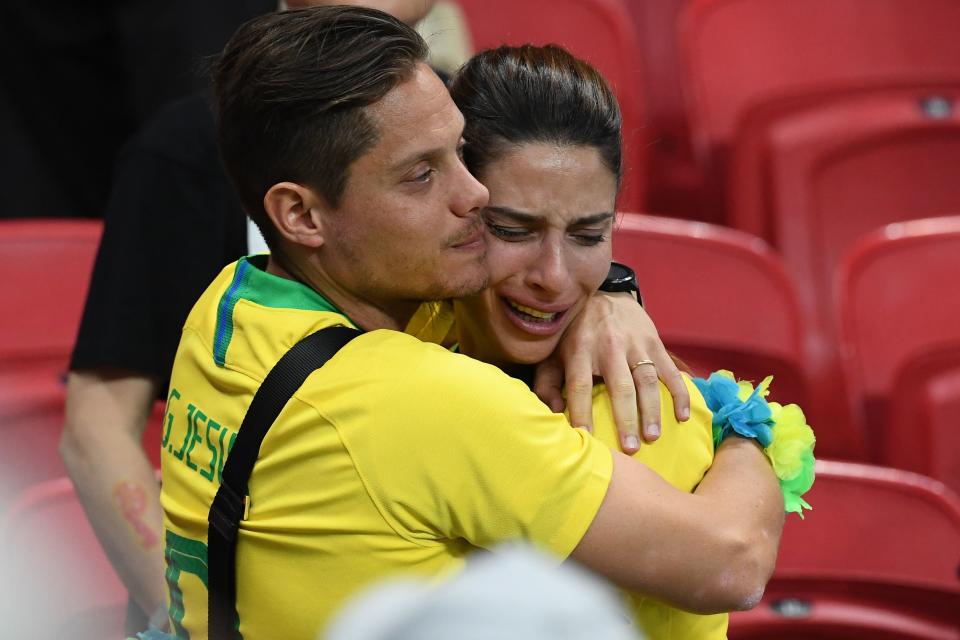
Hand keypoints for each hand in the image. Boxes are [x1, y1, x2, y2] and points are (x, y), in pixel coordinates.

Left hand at [533, 292, 689, 452]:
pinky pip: (669, 370)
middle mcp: (608, 346)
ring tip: (653, 437)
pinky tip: (683, 416)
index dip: (582, 412)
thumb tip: (552, 412)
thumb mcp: (554, 353)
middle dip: (625, 420)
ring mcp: (635, 343)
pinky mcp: (654, 341)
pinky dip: (679, 393)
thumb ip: (548, 382)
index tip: (586, 439)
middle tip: (630, 449)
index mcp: (579, 350)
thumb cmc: (574, 334)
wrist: (605, 295)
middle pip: (619, 387)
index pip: (580, 385)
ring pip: (647, 380)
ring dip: (652, 411)